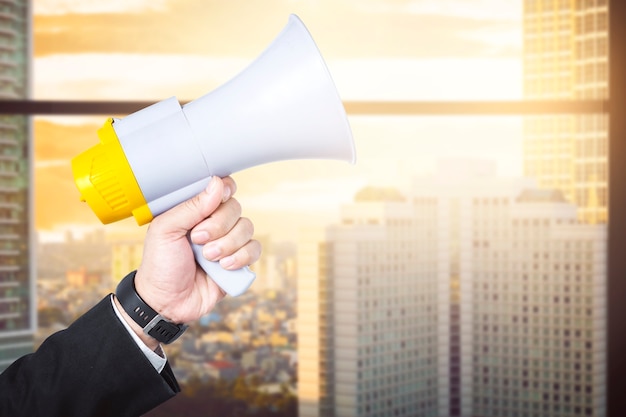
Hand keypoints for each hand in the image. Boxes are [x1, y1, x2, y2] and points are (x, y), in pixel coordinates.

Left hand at [130, 176, 260, 329]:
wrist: (166, 302)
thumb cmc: (160, 265)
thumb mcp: (165, 230)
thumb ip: (191, 206)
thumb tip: (217, 184)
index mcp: (195, 210)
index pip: (220, 188)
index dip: (224, 191)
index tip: (218, 199)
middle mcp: (214, 223)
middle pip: (235, 207)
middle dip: (219, 225)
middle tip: (198, 240)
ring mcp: (227, 241)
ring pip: (247, 227)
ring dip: (228, 244)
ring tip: (208, 258)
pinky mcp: (239, 261)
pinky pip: (255, 249)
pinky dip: (241, 257)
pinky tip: (224, 267)